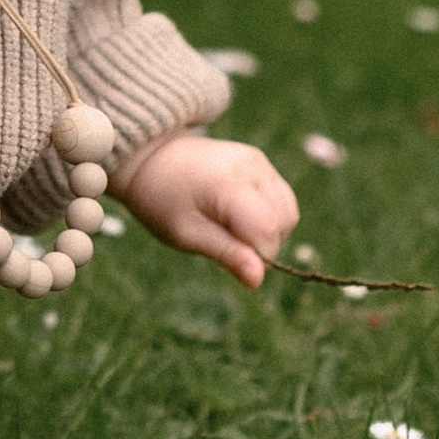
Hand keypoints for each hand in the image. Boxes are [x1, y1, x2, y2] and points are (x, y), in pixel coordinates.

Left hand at [116, 130, 297, 288]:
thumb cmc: (162, 200)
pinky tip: (238, 214)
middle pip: (283, 221)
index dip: (256, 256)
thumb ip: (226, 254)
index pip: (267, 231)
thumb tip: (258, 279)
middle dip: (263, 243)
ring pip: (288, 210)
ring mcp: (258, 161)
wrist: (151, 159)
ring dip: (270, 229)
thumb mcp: (186, 233)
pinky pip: (280, 197)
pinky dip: (268, 214)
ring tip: (231, 227)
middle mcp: (251, 167)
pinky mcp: (259, 161)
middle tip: (224, 240)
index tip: (229, 257)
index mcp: (229, 185)